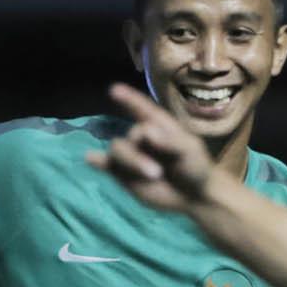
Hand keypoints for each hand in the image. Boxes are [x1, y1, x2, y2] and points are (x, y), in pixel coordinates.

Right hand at [86, 84, 224, 209]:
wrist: (193, 195)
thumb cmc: (195, 166)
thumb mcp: (189, 151)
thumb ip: (170, 141)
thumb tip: (145, 132)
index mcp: (158, 125)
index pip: (142, 109)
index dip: (129, 100)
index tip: (115, 91)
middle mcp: (141, 136)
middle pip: (131, 136)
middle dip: (141, 154)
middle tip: (158, 172)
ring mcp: (131, 155)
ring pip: (118, 150)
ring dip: (132, 162)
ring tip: (153, 176)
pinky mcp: (122, 173)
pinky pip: (106, 164)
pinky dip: (97, 161)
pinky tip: (91, 158)